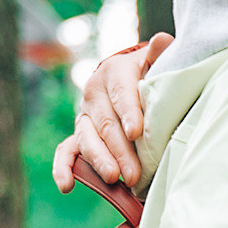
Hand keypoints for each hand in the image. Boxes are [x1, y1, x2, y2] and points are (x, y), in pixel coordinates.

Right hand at [50, 31, 170, 193]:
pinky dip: (63, 168)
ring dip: (99, 160)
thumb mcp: (157, 63)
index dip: (129, 113)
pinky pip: (66, 151)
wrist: (133, 78)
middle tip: (134, 173)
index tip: (138, 133)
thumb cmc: (152, 75)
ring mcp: (84, 115)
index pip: (121, 94)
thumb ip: (160, 56)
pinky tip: (66, 186)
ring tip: (112, 178)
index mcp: (114, 72)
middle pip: (106, 123)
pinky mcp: (80, 133)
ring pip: (87, 139)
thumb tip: (164, 41)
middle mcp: (93, 92)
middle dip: (120, 150)